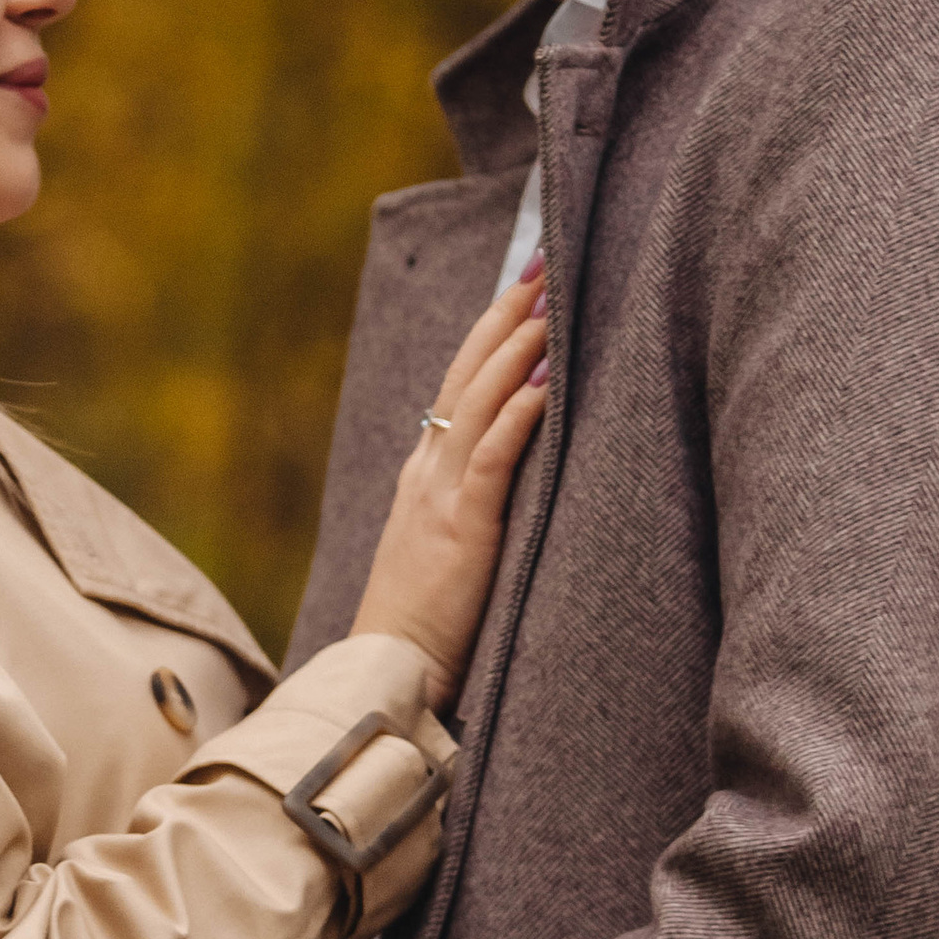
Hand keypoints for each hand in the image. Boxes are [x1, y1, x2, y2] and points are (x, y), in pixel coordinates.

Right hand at [352, 266, 548, 708]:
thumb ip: (474, 502)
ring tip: (551, 302)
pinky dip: (518, 415)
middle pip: (466, 374)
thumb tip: (516, 466)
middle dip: (505, 316)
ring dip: (516, 348)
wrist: (386, 675)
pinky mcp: (460, 530)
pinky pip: (490, 459)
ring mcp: (439, 496)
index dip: (490, 333)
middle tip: (542, 263)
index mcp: (424, 473)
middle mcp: (426, 471)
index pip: (459, 385)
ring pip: (478, 402)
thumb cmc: (424, 624)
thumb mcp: (449, 548)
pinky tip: (544, 382)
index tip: (524, 288)